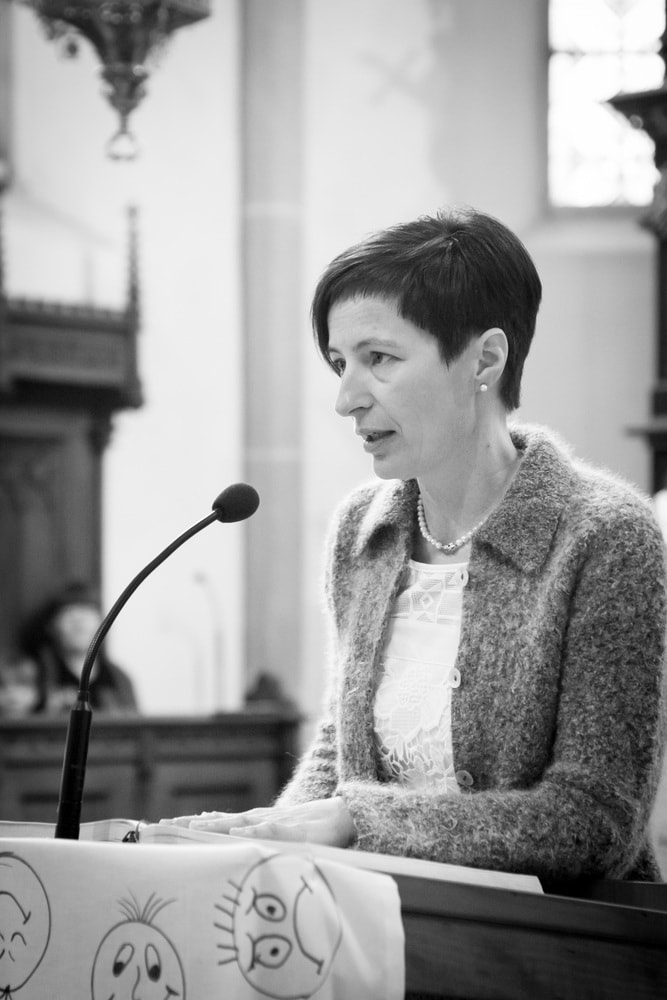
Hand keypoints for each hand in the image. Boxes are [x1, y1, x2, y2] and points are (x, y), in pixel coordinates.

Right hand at [162, 796, 356, 847]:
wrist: (348, 814)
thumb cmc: (326, 830)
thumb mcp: (301, 836)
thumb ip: (270, 833)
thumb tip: (239, 832)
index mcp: (262, 823)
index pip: (223, 827)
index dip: (198, 829)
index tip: (172, 829)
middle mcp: (259, 818)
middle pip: (219, 822)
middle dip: (191, 825)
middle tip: (162, 826)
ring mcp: (265, 817)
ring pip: (227, 820)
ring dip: (203, 822)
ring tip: (179, 822)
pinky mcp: (273, 819)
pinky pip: (239, 820)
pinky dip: (221, 820)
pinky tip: (213, 821)